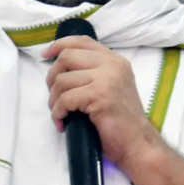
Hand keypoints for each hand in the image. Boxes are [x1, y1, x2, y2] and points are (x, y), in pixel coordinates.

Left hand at [42, 36, 159, 169]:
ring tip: (59, 113)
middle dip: (52, 76)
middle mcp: (112, 64)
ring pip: (63, 80)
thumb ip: (94, 72)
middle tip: (54, 95)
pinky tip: (62, 122)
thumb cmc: (121, 121)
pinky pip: (65, 99)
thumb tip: (61, 66)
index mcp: (115, 60)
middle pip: (67, 57)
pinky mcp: (99, 95)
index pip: (81, 41)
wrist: (138, 143)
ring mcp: (107, 78)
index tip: (45, 55)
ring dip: (53, 99)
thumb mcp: (111, 87)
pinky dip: (58, 112)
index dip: (59, 45)